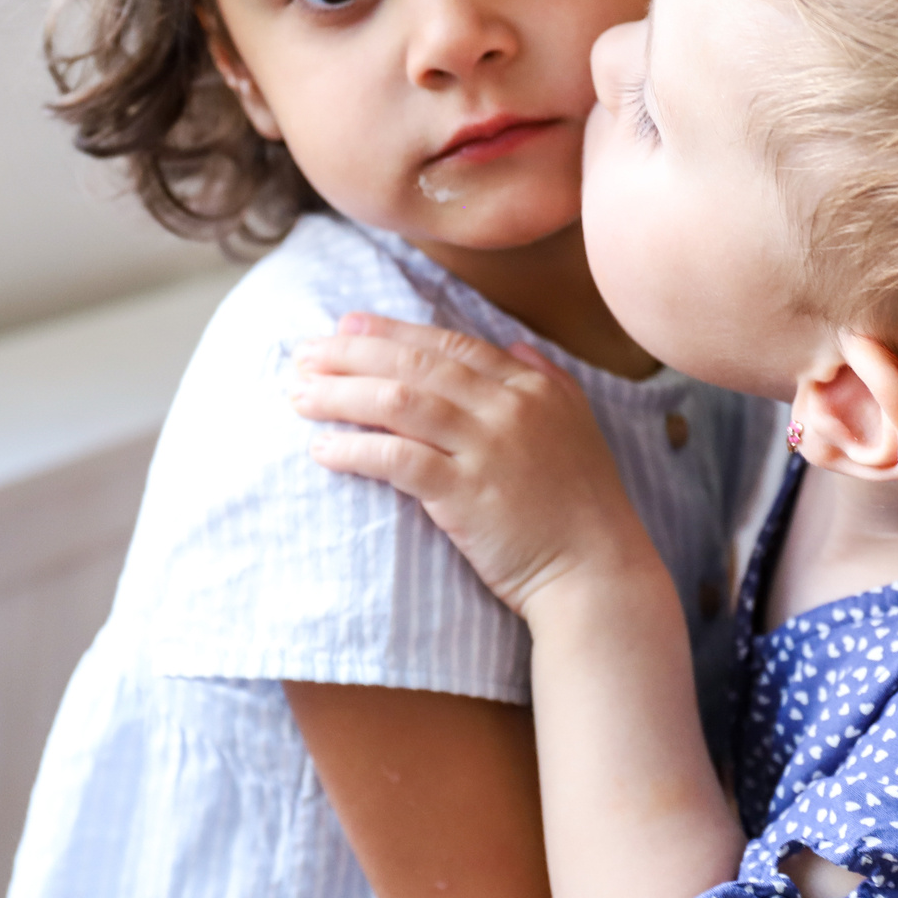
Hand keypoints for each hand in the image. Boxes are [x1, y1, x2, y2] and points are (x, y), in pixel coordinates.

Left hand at [292, 314, 664, 618]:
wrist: (597, 572)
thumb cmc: (583, 506)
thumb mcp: (576, 425)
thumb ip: (546, 378)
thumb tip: (514, 344)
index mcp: (532, 387)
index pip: (448, 344)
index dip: (390, 331)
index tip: (344, 326)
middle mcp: (509, 407)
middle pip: (414, 364)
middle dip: (351, 355)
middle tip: (304, 354)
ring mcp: (488, 449)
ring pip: (399, 402)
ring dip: (342, 395)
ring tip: (299, 396)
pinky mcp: (467, 495)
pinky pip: (398, 460)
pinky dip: (356, 450)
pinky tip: (324, 450)